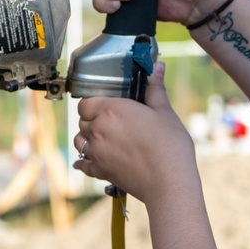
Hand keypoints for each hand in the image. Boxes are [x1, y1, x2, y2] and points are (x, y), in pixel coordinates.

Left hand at [72, 62, 197, 203]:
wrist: (169, 181)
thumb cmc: (170, 145)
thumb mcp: (165, 112)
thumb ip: (155, 89)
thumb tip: (159, 68)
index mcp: (111, 110)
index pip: (86, 102)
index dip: (94, 103)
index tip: (108, 105)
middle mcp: (98, 130)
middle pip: (82, 120)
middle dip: (93, 119)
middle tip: (111, 121)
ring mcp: (96, 152)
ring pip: (79, 141)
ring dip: (87, 138)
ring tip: (102, 138)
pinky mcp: (100, 171)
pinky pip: (82, 165)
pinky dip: (84, 162)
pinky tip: (88, 161)